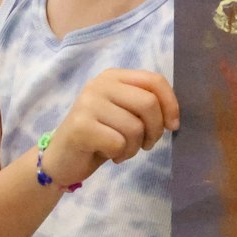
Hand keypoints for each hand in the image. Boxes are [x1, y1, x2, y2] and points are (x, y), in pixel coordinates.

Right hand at [42, 68, 180, 187]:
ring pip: (135, 127)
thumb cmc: (100, 136)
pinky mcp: (80, 126)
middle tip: (146, 144)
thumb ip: (144, 106)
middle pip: (149, 103)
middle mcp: (99, 84)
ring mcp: (87, 104)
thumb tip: (173, 118)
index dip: (171, 104)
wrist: (62, 159)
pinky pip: (119, 143)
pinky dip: (121, 154)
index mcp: (113, 77)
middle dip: (155, 130)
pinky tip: (110, 155)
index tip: (172, 125)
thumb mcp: (124, 114)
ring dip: (136, 147)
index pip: (154, 80)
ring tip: (123, 150)